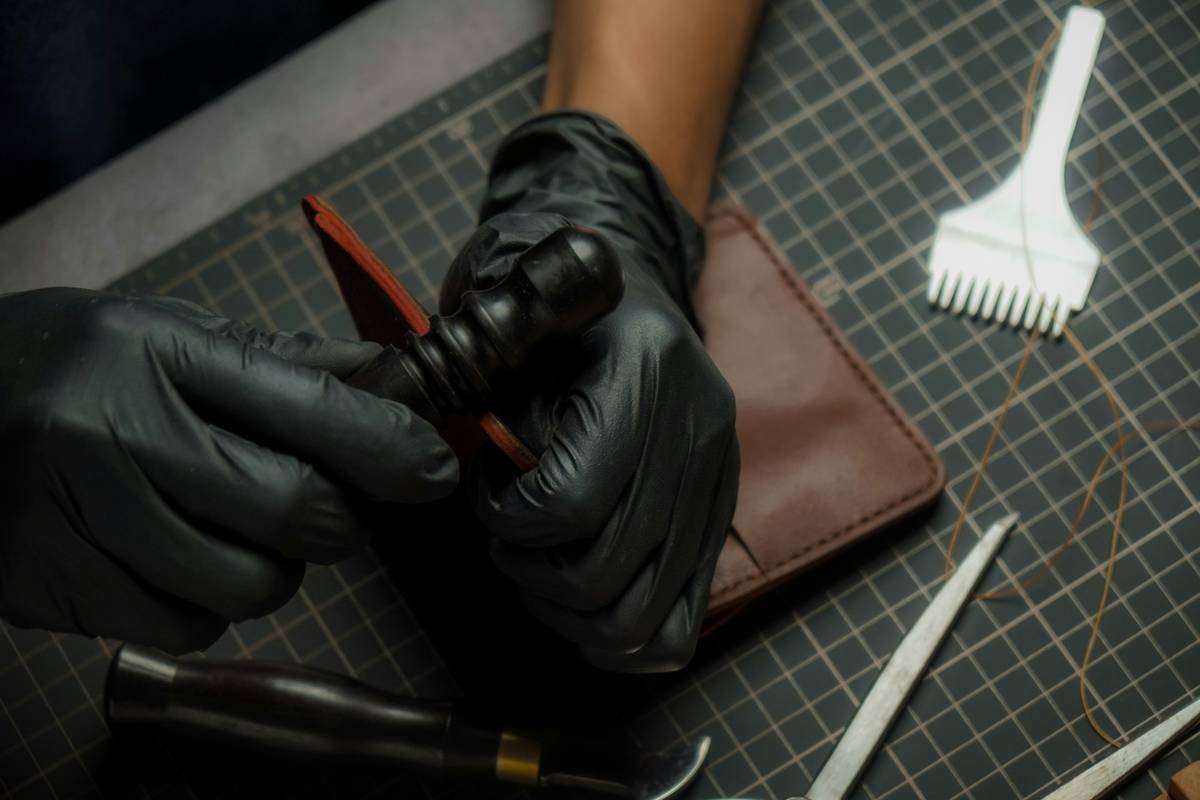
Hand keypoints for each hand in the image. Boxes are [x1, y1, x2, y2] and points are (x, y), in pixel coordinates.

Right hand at [0, 289, 456, 652]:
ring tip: (221, 525)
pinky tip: (161, 556)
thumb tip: (383, 374)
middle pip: (294, 510)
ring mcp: (73, 512)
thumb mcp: (164, 333)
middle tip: (318, 505)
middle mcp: (112, 429)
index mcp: (156, 351)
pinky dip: (198, 605)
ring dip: (267, 569)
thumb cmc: (65, 364)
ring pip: (246, 587)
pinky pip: (182, 628)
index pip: (311, 406)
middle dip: (335, 520)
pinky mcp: (45, 583)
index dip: (391, 447)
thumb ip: (276, 361)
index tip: (433, 469)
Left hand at [442, 113, 738, 671]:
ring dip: (569, 613)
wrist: (630, 293)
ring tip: (540, 567)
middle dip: (530, 570)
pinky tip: (580, 601)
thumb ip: (494, 411)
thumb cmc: (555, 318)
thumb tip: (489, 495)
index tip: (486, 488)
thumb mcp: (510, 338)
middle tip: (506, 534)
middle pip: (604, 572)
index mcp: (644, 368)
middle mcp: (696, 428)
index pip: (569, 502)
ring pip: (640, 619)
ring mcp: (719, 479)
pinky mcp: (721, 515)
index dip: (506, 517)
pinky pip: (680, 625)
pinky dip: (621, 635)